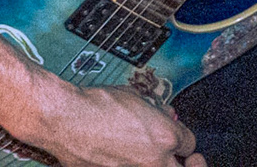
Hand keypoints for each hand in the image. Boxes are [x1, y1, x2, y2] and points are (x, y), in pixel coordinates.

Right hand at [18, 81, 202, 166]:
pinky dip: (131, 164)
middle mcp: (156, 161)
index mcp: (165, 136)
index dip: (182, 137)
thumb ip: (153, 109)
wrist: (65, 120)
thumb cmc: (96, 105)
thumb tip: (162, 114)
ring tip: (149, 156)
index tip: (177, 135)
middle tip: (190, 160)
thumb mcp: (133, 97)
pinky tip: (123, 157)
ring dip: (158, 163)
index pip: (190, 142)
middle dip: (188, 163)